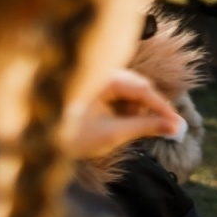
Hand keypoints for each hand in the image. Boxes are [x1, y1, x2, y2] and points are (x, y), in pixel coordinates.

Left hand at [61, 68, 183, 160]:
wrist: (39, 142)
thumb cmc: (70, 135)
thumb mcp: (112, 134)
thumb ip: (145, 128)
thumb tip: (173, 127)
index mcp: (103, 79)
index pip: (142, 89)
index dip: (162, 108)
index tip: (176, 125)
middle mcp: (100, 74)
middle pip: (138, 87)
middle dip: (149, 110)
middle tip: (164, 129)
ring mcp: (97, 81)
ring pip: (130, 92)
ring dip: (136, 111)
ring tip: (129, 130)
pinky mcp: (94, 90)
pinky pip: (119, 96)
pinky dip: (125, 110)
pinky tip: (120, 124)